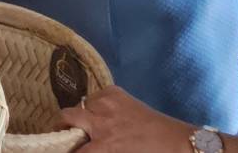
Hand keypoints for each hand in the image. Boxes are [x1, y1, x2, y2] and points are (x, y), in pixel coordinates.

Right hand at [59, 87, 200, 152]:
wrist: (178, 143)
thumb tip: (83, 150)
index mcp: (105, 146)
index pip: (74, 151)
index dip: (65, 152)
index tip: (62, 150)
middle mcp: (102, 122)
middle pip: (65, 118)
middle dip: (59, 128)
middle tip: (62, 136)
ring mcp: (108, 102)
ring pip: (80, 105)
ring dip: (81, 116)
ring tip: (89, 125)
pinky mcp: (116, 91)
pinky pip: (95, 97)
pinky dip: (95, 106)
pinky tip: (104, 114)